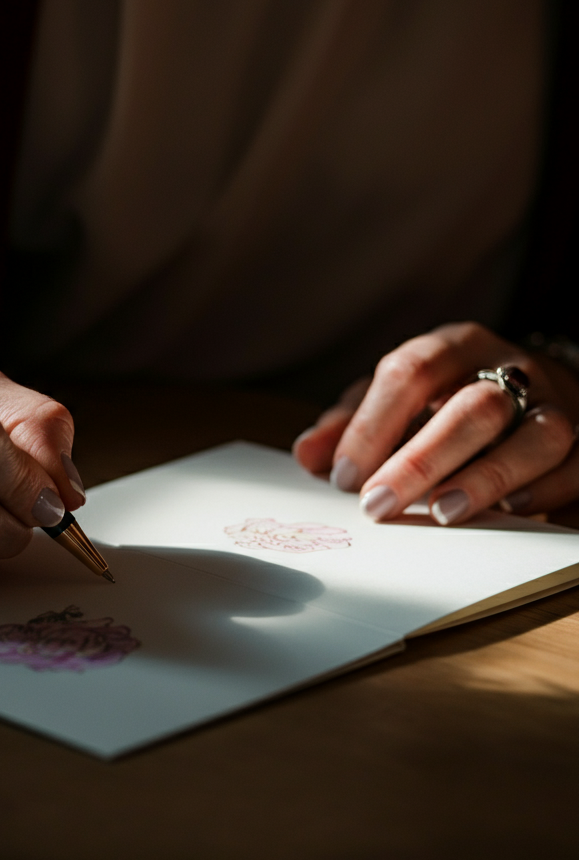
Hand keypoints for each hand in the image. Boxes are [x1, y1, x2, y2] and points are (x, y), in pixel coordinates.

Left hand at [293, 322, 578, 524]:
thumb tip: (307, 455)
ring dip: (486, 478)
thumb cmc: (449, 398)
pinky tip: (508, 511)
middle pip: (472, 407)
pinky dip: (543, 490)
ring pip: (536, 435)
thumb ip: (350, 424)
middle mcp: (510, 368)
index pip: (411, 372)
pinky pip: (575, 466)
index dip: (373, 424)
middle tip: (377, 504)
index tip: (344, 474)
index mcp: (454, 346)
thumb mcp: (395, 400)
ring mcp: (556, 403)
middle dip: (420, 460)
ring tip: (441, 512)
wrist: (539, 388)